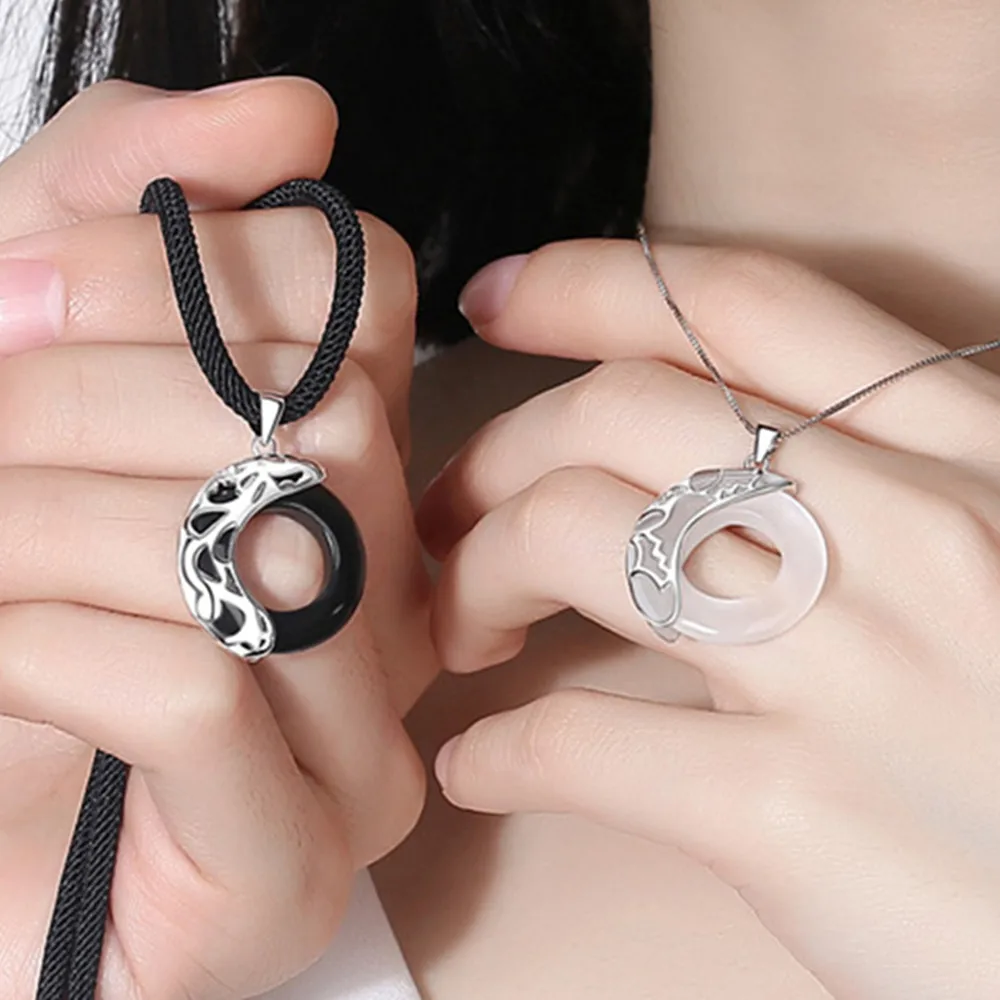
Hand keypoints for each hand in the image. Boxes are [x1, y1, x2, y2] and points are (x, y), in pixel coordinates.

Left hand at [0, 80, 434, 997]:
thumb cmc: (1, 594)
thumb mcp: (23, 362)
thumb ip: (127, 209)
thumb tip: (298, 113)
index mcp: (350, 482)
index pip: (365, 306)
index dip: (194, 265)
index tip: (19, 286)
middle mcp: (390, 607)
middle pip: (328, 425)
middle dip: (96, 393)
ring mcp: (358, 748)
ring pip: (270, 553)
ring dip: (44, 521)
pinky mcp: (289, 870)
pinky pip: (200, 697)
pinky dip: (46, 650)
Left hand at [420, 240, 999, 998]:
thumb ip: (893, 490)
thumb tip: (734, 462)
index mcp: (965, 452)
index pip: (742, 306)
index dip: (587, 285)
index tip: (491, 300)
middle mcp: (902, 525)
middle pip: (614, 412)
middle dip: (493, 456)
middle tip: (447, 516)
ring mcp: (845, 662)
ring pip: (569, 534)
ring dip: (474, 577)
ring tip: (461, 635)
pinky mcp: (793, 808)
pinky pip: (576, 740)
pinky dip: (497, 752)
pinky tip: (479, 769)